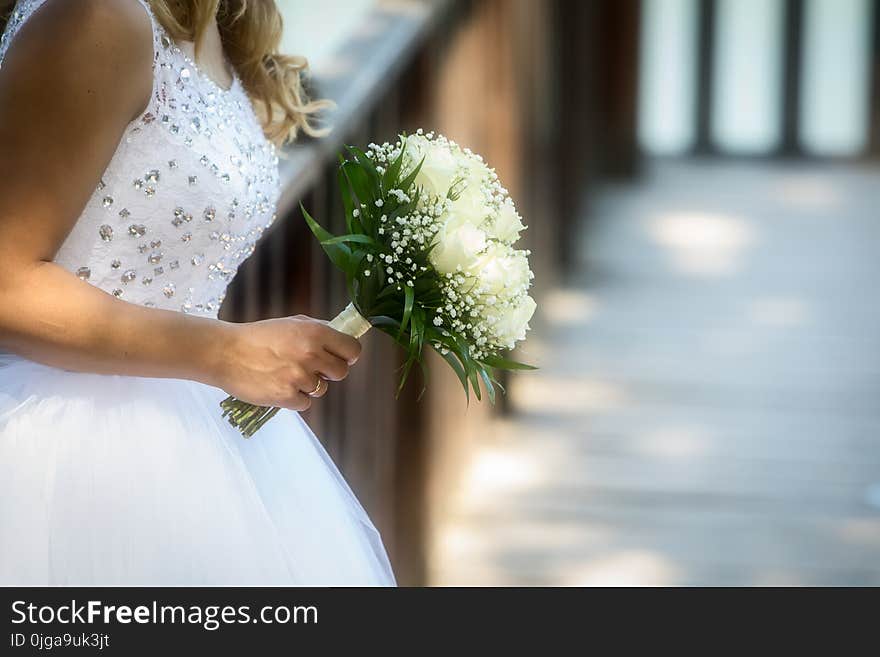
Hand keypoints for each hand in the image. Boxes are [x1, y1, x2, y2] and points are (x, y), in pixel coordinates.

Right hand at [213, 315, 361, 410]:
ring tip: (286, 374)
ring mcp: (299, 377)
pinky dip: (294, 398)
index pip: (353, 349)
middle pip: (341, 372)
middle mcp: (310, 354)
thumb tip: (341, 336)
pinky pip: (305, 403)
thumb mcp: (292, 323)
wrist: (226, 353)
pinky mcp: (286, 396)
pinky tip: (279, 385)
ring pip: (322, 390)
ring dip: (309, 385)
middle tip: (311, 367)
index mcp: (315, 333)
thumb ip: (319, 329)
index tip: (340, 356)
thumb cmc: (258, 336)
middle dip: (329, 372)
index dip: (348, 354)